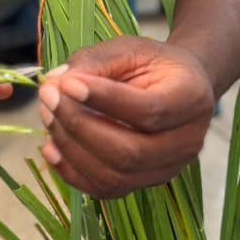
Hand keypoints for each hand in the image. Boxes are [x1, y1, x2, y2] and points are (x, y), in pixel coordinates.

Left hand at [37, 37, 215, 199]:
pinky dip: (73, 173)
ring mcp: (169, 168)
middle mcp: (188, 141)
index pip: (149, 110)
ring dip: (72, 149)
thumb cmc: (153, 64)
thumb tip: (57, 83)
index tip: (66, 83)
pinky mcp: (146, 183)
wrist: (176, 85)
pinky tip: (51, 148)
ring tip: (48, 116)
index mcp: (191, 98)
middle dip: (80, 126)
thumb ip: (96, 63)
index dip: (105, 100)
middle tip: (48, 97)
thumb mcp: (129, 49)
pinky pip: (107, 190)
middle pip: (131, 151)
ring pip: (116, 176)